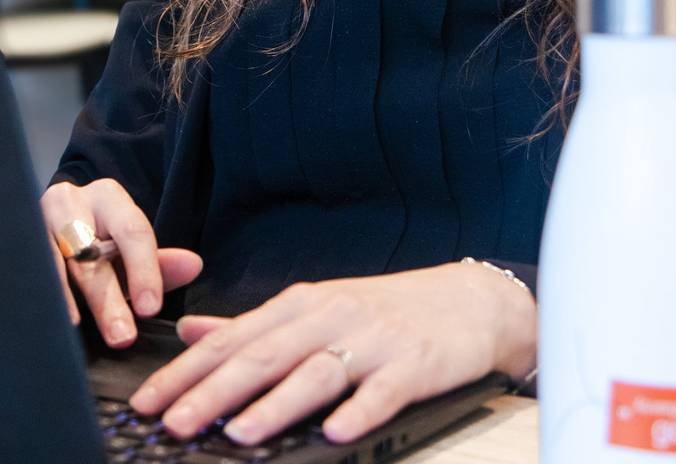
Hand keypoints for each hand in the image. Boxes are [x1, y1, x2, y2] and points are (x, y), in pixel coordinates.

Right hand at [41, 179, 202, 346]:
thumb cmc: (99, 236)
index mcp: (108, 198)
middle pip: (91, 254)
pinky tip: (55, 318)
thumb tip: (193, 266)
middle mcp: (70, 203)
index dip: (144, 270)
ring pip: (56, 262)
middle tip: (123, 335)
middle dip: (108, 299)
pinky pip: (34, 270)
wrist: (55, 219)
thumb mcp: (128, 244)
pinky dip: (47, 295)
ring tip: (78, 328)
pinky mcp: (20, 241)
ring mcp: (39, 221)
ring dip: (70, 300)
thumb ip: (158, 261)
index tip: (151, 308)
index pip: (133, 232)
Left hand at [129, 261, 536, 446]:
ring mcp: (373, 339)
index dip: (188, 370)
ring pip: (316, 371)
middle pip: (265, 353)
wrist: (468, 301)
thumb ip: (254, 324)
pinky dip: (357, 410)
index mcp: (303, 305)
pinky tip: (334, 434)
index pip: (234, 337)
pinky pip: (382, 391)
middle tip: (175, 421)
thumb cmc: (386, 310)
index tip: (148, 400)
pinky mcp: (412, 365)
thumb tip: (192, 331)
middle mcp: (332, 316)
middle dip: (215, 390)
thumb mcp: (317, 307)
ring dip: (276, 403)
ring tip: (239, 433)